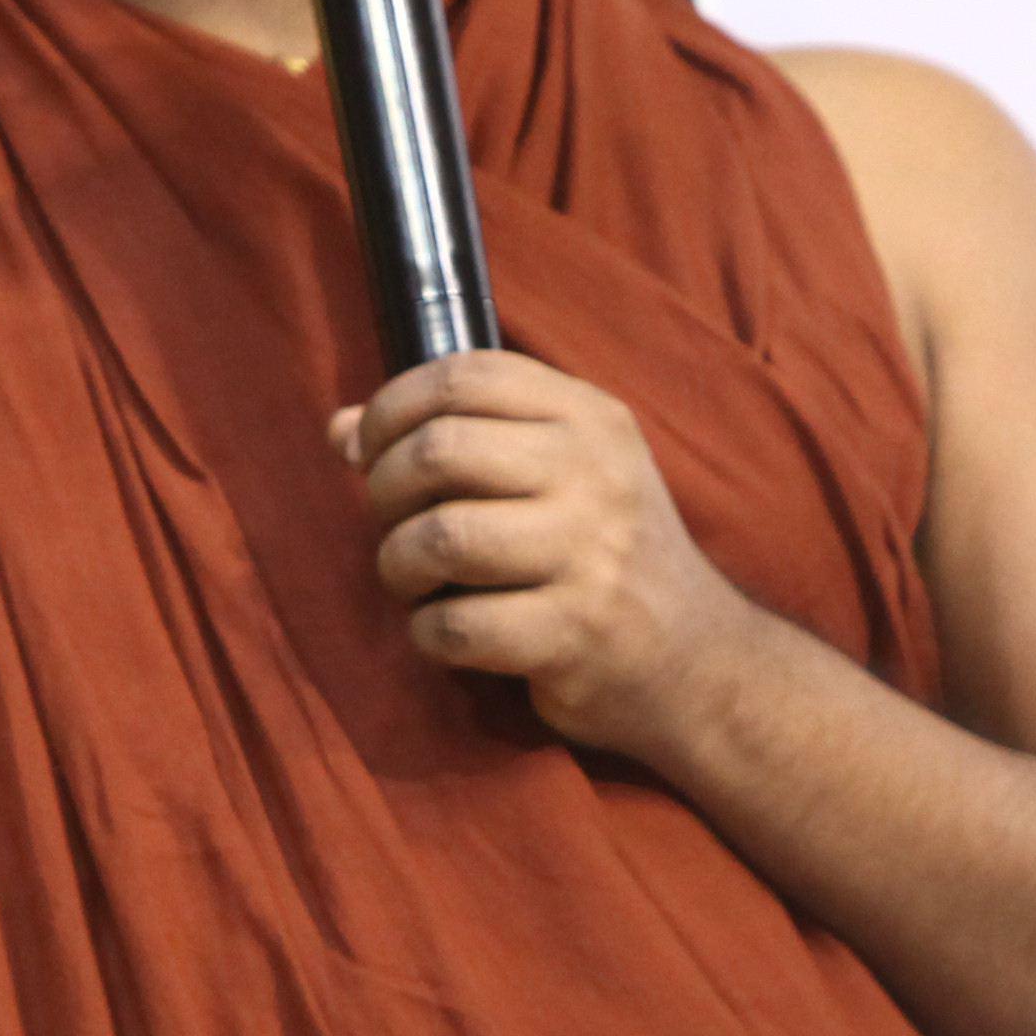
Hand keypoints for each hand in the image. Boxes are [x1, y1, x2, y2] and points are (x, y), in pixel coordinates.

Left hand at [332, 351, 759, 758]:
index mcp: (589, 417)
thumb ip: (458, 436)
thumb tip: (340, 429)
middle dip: (386, 491)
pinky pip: (454, 625)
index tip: (371, 450)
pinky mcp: (573, 633)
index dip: (392, 408)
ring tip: (414, 582)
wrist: (694, 659)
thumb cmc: (604, 555)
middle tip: (394, 524)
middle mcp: (594, 475)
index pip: (464, 376)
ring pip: (438, 538)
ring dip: (398, 566)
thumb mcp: (556, 472)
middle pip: (439, 450)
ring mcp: (588, 555)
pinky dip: (427, 634)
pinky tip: (448, 632)